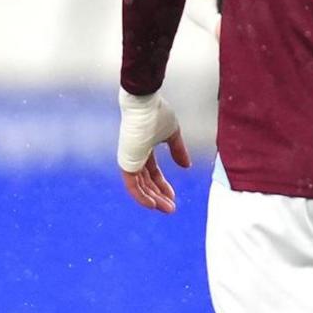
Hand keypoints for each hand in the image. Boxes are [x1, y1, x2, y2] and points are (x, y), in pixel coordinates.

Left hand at [118, 90, 189, 212]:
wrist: (144, 103)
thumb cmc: (156, 113)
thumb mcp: (172, 134)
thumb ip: (178, 150)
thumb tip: (186, 166)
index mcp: (144, 149)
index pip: (152, 172)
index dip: (162, 185)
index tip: (172, 196)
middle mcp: (134, 156)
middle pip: (146, 182)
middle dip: (159, 196)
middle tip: (170, 208)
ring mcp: (129, 160)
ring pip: (139, 186)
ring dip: (153, 199)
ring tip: (166, 208)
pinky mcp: (126, 163)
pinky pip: (132, 185)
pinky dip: (141, 196)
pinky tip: (152, 205)